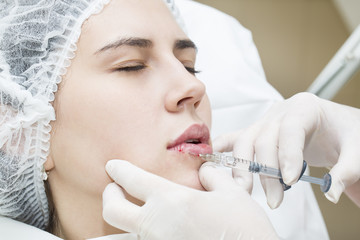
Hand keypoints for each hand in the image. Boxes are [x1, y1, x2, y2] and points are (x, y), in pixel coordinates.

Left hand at [102, 160, 277, 239]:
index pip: (132, 179)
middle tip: (114, 188)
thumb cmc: (245, 230)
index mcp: (172, 200)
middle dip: (109, 195)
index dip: (119, 169)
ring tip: (141, 207)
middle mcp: (157, 224)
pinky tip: (163, 226)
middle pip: (112, 210)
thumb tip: (205, 172)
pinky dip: (147, 232)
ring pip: (128, 229)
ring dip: (129, 215)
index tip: (114, 166)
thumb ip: (213, 177)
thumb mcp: (232, 193)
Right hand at [214, 92, 359, 206]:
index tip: (289, 179)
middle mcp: (281, 112)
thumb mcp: (356, 150)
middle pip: (264, 139)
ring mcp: (266, 121)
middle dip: (266, 171)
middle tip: (274, 199)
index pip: (290, 129)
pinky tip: (210, 156)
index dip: (286, 154)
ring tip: (244, 190)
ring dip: (242, 166)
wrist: (338, 126)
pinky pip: (236, 137)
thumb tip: (331, 193)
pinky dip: (222, 147)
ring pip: (246, 141)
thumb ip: (346, 171)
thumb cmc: (348, 134)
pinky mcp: (258, 131)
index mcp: (305, 108)